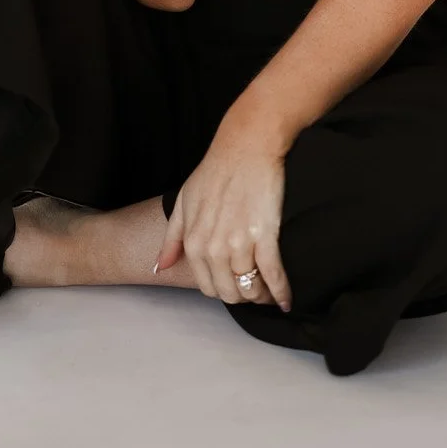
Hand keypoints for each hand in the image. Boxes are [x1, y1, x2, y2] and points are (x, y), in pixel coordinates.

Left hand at [153, 111, 292, 309]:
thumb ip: (171, 239)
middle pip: (229, 293)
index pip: (207, 287)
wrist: (245, 147)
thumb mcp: (184, 202)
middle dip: (242, 296)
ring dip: (261, 295)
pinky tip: (286, 300)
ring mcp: (239, 244)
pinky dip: (281, 292)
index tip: (234, 286)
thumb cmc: (214, 171)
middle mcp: (214, 248)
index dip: (223, 290)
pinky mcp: (265, 237)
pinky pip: (273, 275)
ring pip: (250, 288)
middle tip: (253, 290)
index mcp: (194, 241)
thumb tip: (160, 267)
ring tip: (269, 292)